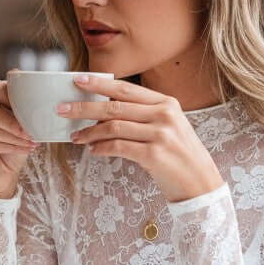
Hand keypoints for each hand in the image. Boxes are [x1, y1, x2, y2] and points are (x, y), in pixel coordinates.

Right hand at [0, 77, 38, 198]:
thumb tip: (35, 99)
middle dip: (13, 121)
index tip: (32, 108)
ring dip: (14, 136)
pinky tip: (23, 149)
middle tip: (32, 131)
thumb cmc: (9, 151)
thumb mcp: (18, 126)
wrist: (1, 180)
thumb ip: (20, 110)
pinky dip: (9, 146)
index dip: (12, 97)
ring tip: (31, 142)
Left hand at [59, 75, 224, 202]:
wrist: (201, 183)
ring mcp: (160, 134)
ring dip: (89, 132)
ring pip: (113, 127)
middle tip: (63, 109)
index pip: (126, 89)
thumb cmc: (180, 155)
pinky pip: (118, 147)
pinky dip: (101, 148)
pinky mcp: (154, 154)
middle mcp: (164, 115)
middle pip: (114, 106)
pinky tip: (93, 151)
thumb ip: (143, 115)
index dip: (100, 83)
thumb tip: (104, 111)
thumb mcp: (168, 127)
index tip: (78, 81)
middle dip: (84, 107)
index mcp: (167, 103)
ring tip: (75, 136)